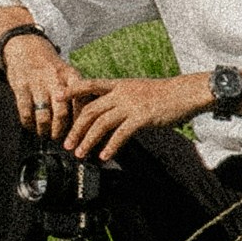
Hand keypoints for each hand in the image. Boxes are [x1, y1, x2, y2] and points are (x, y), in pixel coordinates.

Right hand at [0, 25, 78, 138]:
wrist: (26, 46)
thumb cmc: (52, 67)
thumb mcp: (68, 73)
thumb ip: (79, 93)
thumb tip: (91, 121)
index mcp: (71, 75)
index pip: (81, 103)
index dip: (82, 123)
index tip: (82, 137)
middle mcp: (55, 79)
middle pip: (62, 113)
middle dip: (61, 132)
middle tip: (61, 140)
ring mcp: (37, 83)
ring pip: (43, 116)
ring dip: (44, 130)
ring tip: (45, 134)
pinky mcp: (21, 86)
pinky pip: (25, 112)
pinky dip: (28, 124)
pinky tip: (31, 126)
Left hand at [62, 71, 205, 161]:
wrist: (184, 93)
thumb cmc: (162, 94)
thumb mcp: (137, 90)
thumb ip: (121, 99)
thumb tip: (107, 111)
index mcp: (119, 84)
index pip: (90, 84)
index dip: (72, 90)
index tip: (57, 97)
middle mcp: (121, 92)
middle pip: (90, 109)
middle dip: (76, 128)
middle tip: (66, 143)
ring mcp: (131, 104)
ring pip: (101, 123)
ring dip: (88, 140)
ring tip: (80, 154)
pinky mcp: (141, 117)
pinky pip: (121, 134)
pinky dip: (110, 146)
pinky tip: (104, 156)